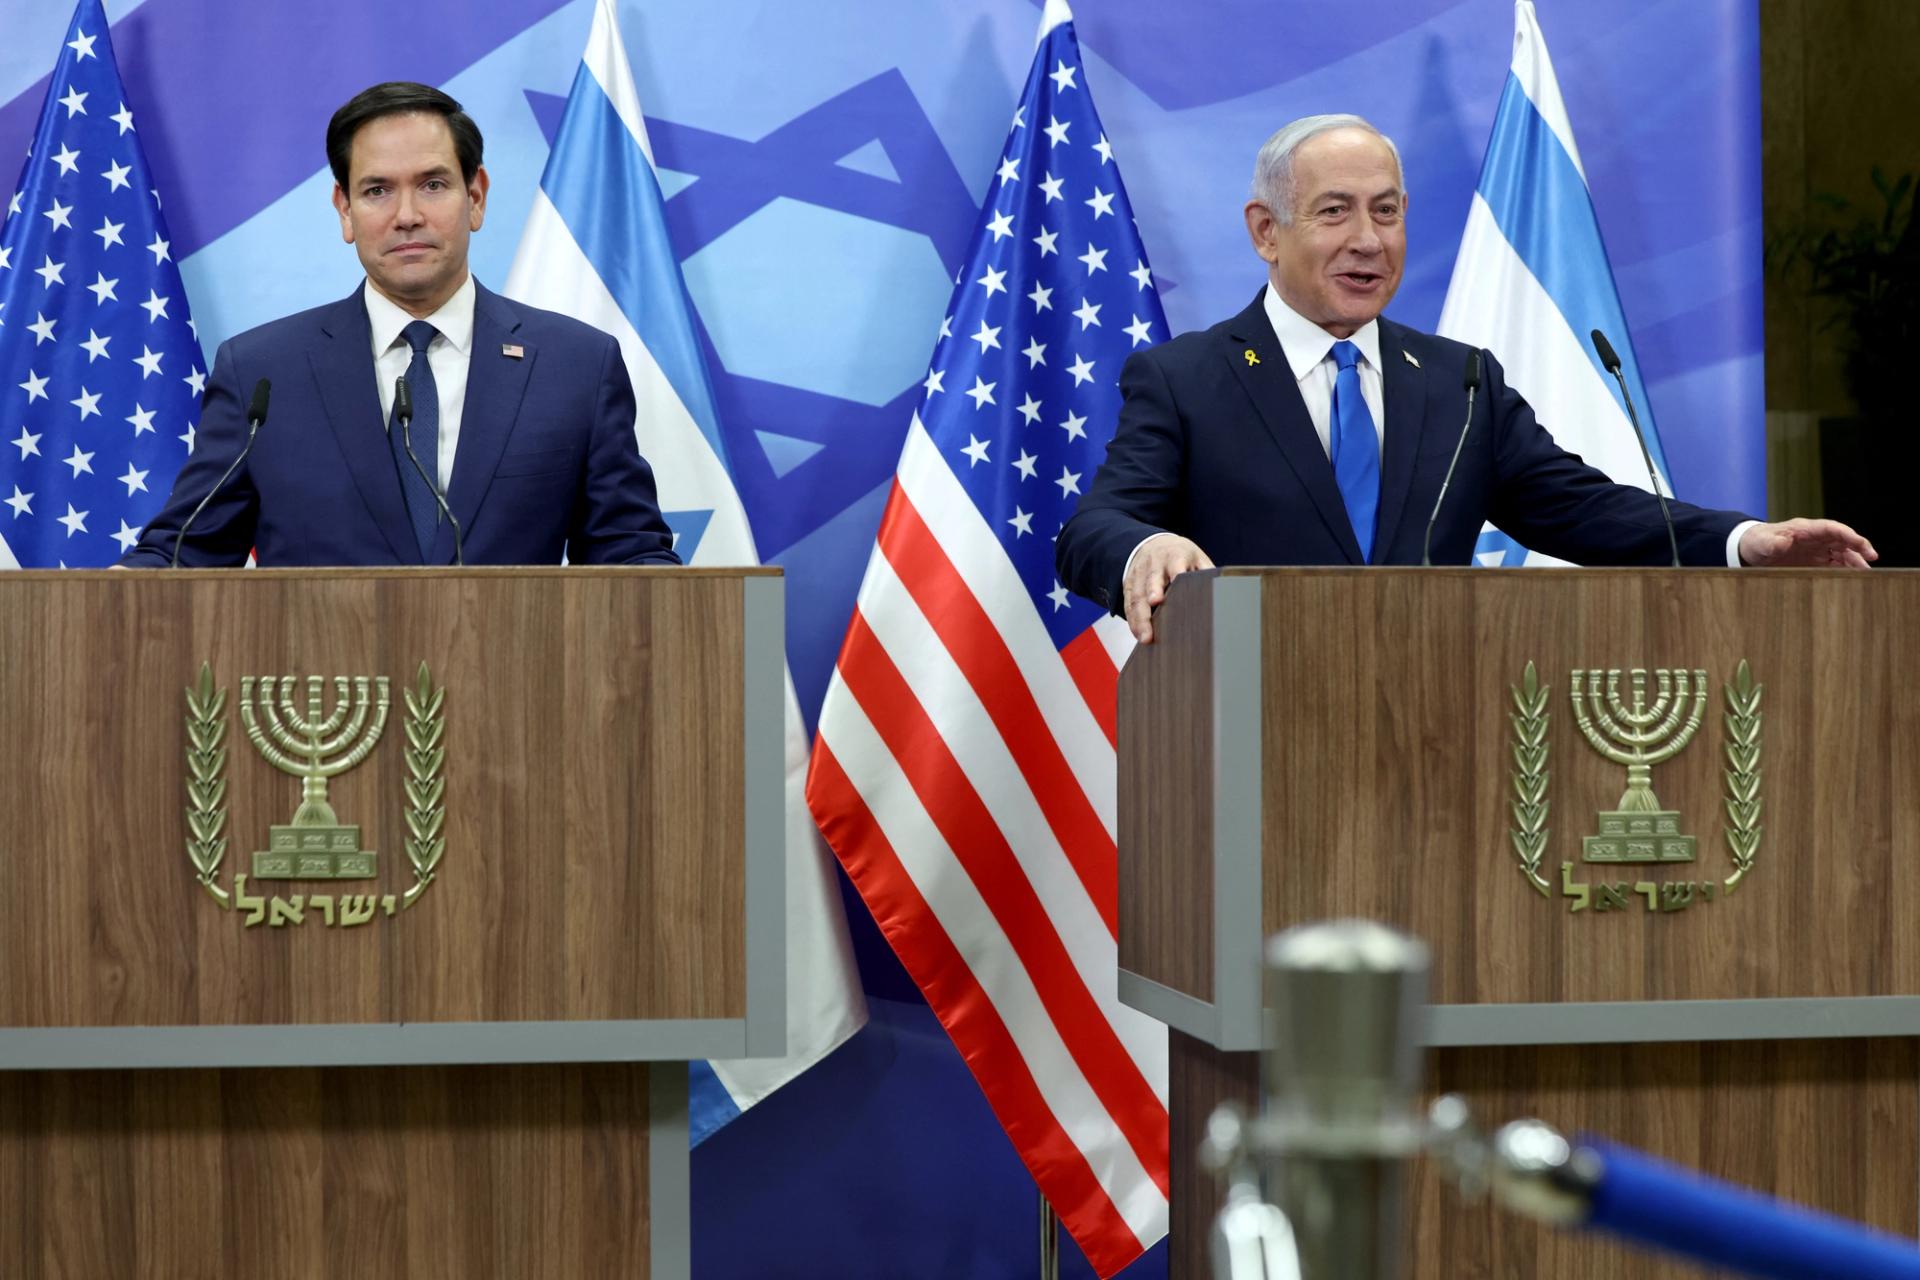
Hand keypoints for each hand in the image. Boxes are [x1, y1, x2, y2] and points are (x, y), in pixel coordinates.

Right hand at [1124, 534, 1214, 643]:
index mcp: (1175, 556)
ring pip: (1136, 597)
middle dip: (1150, 603)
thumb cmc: (1179, 555)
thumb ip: (1206, 572)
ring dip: (1140, 619)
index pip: (1175, 567)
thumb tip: (1225, 590)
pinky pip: (1128, 603)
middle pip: (1151, 584)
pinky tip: (1138, 634)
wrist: (1153, 544)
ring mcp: (1139, 574)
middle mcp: (1154, 564)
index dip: (1173, 579)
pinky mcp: (1129, 584)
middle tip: (1152, 624)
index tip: (1169, 594)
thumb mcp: (1196, 557)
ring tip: (1145, 638)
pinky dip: (1133, 620)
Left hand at [1738, 518, 1875, 567]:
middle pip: (1843, 541)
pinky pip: (1833, 565)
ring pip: (1841, 554)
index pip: (1835, 529)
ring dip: (1854, 562)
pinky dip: (1843, 571)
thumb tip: (1781, 543)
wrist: (1750, 550)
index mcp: (1806, 529)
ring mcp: (1816, 550)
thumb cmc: (1757, 541)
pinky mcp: (1813, 562)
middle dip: (1859, 550)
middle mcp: (1815, 538)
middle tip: (1871, 562)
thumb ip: (1771, 543)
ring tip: (1865, 574)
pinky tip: (1851, 580)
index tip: (1864, 546)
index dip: (1851, 537)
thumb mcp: (1762, 542)